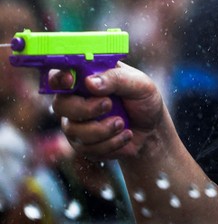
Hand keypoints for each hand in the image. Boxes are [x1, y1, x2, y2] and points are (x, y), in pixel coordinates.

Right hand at [51, 62, 165, 160]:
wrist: (152, 129)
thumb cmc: (144, 100)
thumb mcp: (139, 84)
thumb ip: (116, 79)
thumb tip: (89, 82)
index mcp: (88, 78)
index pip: (60, 75)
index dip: (58, 77)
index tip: (69, 80)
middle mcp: (76, 100)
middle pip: (60, 105)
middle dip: (85, 109)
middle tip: (108, 105)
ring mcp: (76, 123)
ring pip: (73, 131)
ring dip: (103, 129)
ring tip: (122, 123)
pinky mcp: (82, 144)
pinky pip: (87, 148)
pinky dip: (111, 143)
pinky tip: (125, 134)